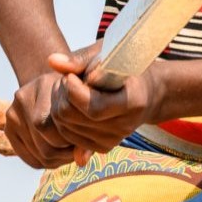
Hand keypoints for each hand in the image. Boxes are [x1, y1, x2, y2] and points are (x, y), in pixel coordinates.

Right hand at [3, 66, 81, 169]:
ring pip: (39, 155)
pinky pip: (30, 159)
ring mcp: (12, 113)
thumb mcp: (85, 104)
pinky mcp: (9, 128)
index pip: (52, 127)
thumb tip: (81, 162)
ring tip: (70, 151)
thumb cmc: (76, 96)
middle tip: (78, 149)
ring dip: (58, 159)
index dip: (72, 141)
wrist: (52, 85)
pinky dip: (46, 162)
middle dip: (66, 152)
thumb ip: (87, 130)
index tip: (86, 142)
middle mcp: (23, 97)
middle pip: (44, 143)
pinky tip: (57, 154)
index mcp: (43, 84)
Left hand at [38, 44, 163, 164]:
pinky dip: (63, 121)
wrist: (148, 93)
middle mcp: (125, 126)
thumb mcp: (109, 54)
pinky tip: (71, 104)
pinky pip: (69, 138)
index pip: (92, 106)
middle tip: (67, 79)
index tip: (71, 74)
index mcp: (133, 102)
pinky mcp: (104, 147)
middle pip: (72, 117)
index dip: (73, 88)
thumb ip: (81, 59)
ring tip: (70, 89)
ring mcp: (114, 139)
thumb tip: (52, 61)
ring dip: (59, 106)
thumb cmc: (128, 67)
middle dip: (62, 96)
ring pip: (66, 128)